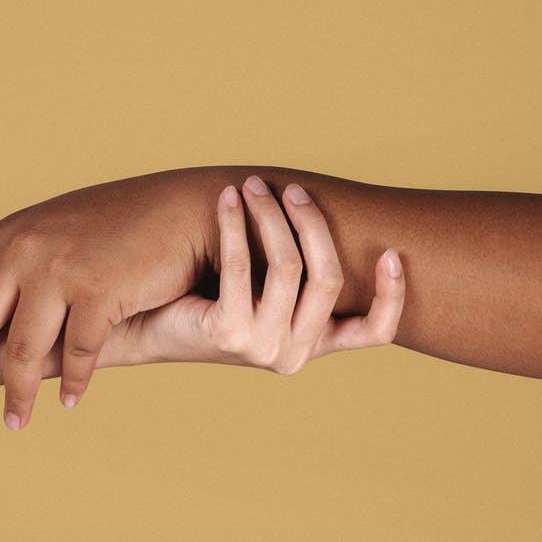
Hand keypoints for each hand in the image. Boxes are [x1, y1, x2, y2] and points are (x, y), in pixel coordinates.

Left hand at [0, 171, 218, 427]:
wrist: (188, 207)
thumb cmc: (132, 218)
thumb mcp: (67, 226)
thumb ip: (32, 256)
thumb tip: (8, 289)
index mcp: (13, 233)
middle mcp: (26, 250)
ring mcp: (60, 272)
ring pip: (21, 350)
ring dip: (15, 394)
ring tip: (12, 425)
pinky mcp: (100, 293)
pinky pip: (77, 355)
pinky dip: (72, 383)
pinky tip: (68, 403)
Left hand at [116, 180, 405, 371]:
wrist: (149, 327)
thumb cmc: (210, 298)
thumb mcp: (264, 291)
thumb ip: (298, 272)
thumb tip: (322, 212)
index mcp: (313, 345)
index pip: (373, 333)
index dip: (391, 295)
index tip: (392, 252)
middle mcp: (294, 355)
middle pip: (327, 278)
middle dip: (312, 224)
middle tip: (292, 189)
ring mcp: (261, 348)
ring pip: (287, 267)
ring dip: (271, 217)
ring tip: (254, 186)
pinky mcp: (226, 335)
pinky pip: (241, 266)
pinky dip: (236, 225)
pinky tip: (228, 199)